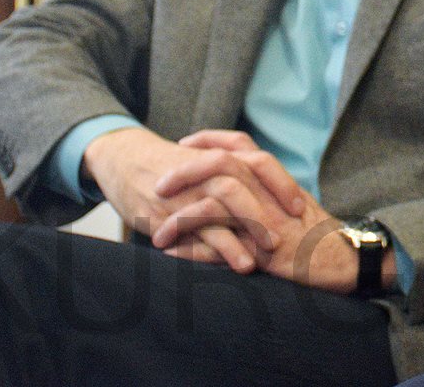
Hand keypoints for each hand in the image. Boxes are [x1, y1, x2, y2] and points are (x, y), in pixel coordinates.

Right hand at [83, 127, 295, 272]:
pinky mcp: (165, 214)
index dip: (282, 184)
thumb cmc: (173, 165)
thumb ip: (236, 172)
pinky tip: (231, 265)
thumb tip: (271, 198)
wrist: (124, 158)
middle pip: (244, 184)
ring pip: (220, 207)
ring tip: (262, 258)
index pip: (260, 163)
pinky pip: (194, 230)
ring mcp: (186, 192)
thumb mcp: (206, 160)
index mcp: (220, 157)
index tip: (299, 208)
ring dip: (244, 233)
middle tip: (288, 236)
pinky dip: (214, 248)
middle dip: (268, 211)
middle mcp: (205, 172)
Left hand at [151, 130, 391, 293]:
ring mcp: (267, 215)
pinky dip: (192, 247)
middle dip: (185, 170)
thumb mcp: (289, 205)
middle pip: (223, 162)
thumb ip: (263, 193)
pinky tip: (173, 254)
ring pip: (217, 200)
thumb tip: (232, 193)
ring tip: (156, 232)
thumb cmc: (314, 235)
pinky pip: (221, 240)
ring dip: (182, 216)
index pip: (239, 144)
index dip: (209, 139)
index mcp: (274, 177)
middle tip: (158, 185)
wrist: (341, 258)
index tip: (183, 144)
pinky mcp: (264, 244)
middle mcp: (269, 190)